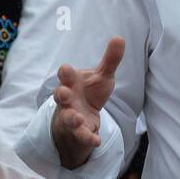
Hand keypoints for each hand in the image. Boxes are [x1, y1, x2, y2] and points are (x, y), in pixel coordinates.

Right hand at [50, 37, 124, 169]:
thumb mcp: (101, 76)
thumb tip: (119, 37)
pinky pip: (81, 135)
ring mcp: (71, 116)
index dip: (65, 72)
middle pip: (59, 96)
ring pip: (67, 118)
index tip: (66, 69)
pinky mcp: (79, 132)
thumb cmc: (89, 92)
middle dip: (61, 94)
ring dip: (71, 118)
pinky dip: (88, 138)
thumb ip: (110, 60)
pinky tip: (97, 141)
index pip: (65, 75)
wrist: (82, 116)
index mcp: (72, 82)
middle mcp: (68, 99)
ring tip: (77, 118)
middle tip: (64, 93)